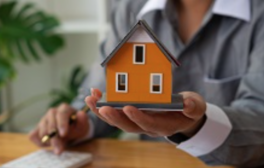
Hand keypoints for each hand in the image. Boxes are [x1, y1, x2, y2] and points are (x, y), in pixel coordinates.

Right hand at [29, 104, 89, 154]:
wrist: (72, 128)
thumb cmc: (77, 126)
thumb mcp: (83, 124)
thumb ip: (82, 120)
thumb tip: (81, 114)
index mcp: (64, 108)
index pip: (61, 114)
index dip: (62, 124)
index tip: (64, 134)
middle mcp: (52, 112)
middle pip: (50, 124)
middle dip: (54, 139)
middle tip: (59, 150)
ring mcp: (43, 119)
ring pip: (42, 130)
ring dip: (48, 141)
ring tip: (58, 146)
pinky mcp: (37, 127)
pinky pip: (33, 135)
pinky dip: (39, 142)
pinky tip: (48, 144)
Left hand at [85, 89, 205, 137]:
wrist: (181, 115)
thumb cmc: (188, 110)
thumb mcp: (196, 107)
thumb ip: (193, 107)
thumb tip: (188, 104)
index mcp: (163, 125)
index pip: (148, 124)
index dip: (138, 118)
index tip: (128, 108)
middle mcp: (146, 126)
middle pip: (127, 126)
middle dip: (114, 117)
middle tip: (102, 107)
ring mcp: (137, 121)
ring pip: (117, 120)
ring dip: (102, 111)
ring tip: (90, 99)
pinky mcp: (130, 115)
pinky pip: (115, 112)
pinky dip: (104, 104)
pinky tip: (95, 94)